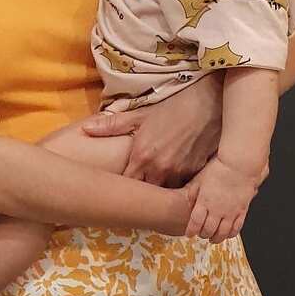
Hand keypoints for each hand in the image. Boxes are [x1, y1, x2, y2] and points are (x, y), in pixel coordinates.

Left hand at [80, 78, 222, 184]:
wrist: (208, 101)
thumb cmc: (172, 107)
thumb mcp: (141, 114)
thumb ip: (113, 126)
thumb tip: (86, 129)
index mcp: (141, 156)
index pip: (126, 185)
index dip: (123, 188)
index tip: (120, 187)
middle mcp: (160, 169)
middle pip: (146, 194)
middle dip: (142, 193)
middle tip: (138, 191)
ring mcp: (180, 173)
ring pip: (166, 194)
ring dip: (161, 191)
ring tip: (158, 187)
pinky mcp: (197, 172)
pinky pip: (184, 188)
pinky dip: (179, 187)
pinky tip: (177, 182)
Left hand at [184, 156, 258, 242]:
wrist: (239, 165)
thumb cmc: (219, 169)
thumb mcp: (200, 179)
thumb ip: (193, 192)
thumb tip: (188, 202)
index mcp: (204, 202)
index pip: (195, 222)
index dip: (191, 231)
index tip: (189, 234)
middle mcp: (217, 210)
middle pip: (208, 230)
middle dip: (203, 235)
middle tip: (201, 234)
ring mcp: (230, 212)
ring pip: (222, 233)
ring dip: (216, 238)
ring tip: (213, 239)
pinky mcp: (241, 211)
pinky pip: (236, 228)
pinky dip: (231, 234)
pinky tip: (227, 234)